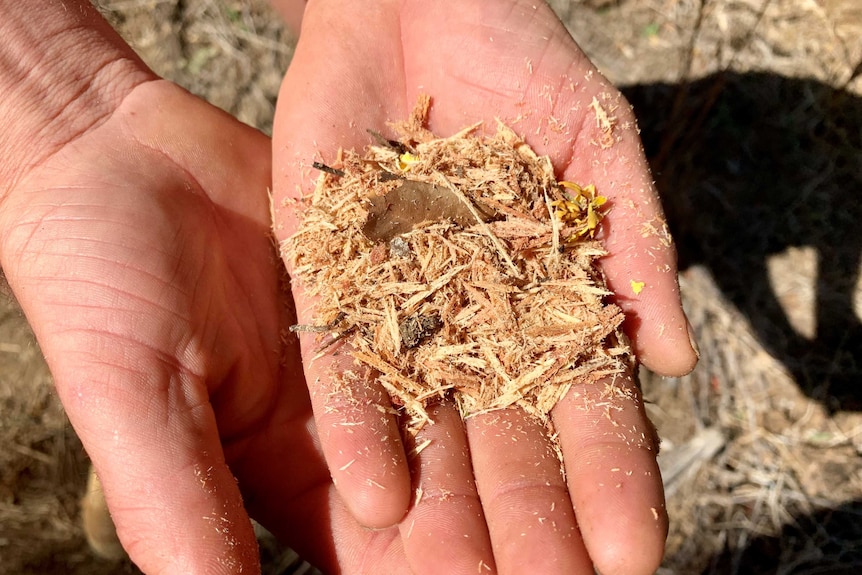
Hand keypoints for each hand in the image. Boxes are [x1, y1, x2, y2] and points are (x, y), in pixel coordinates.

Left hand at [272, 1, 697, 573]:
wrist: (416, 2)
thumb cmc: (521, 62)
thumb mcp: (596, 145)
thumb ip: (634, 242)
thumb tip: (678, 361)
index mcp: (548, 295)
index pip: (589, 404)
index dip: (612, 476)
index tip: (634, 550)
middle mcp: (477, 317)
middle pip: (509, 432)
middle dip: (530, 515)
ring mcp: (403, 303)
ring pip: (428, 417)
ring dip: (445, 499)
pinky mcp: (333, 276)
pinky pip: (346, 358)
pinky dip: (361, 420)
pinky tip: (374, 491)